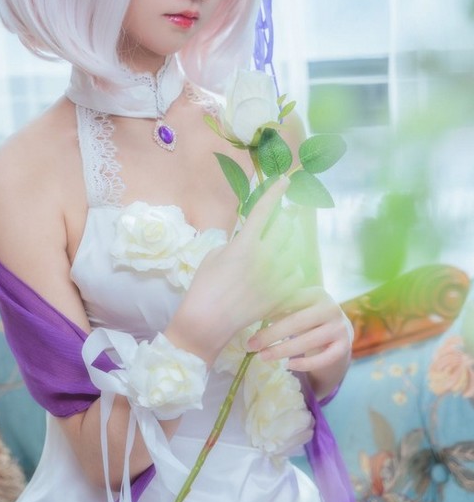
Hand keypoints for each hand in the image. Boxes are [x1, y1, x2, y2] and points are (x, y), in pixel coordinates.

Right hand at [166, 177, 304, 363]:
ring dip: (289, 244)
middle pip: (286, 227)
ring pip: (294, 250)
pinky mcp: (281, 295)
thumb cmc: (205, 285)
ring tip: (281, 247)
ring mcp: (275, 277)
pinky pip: (297, 274)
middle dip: (287, 218)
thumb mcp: (216, 254)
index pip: (264, 209)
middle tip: (287, 216)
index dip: (275, 192)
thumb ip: (237, 241)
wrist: (208, 321)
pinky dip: (293, 270)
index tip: (285, 180)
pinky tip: (284, 271)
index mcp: (245, 243)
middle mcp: (264, 257)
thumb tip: (252, 237)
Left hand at [246, 286, 352, 377]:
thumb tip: (249, 312)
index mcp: (317, 293)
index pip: (290, 301)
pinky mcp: (344, 347)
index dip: (268, 311)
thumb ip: (279, 307)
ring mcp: (340, 328)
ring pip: (308, 341)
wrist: (339, 330)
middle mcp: (331, 308)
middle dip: (271, 335)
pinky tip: (288, 365)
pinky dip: (305, 364)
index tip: (247, 321)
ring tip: (262, 357)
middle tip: (250, 345)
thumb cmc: (309, 317)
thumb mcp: (298, 308)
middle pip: (296, 322)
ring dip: (281, 351)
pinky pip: (323, 359)